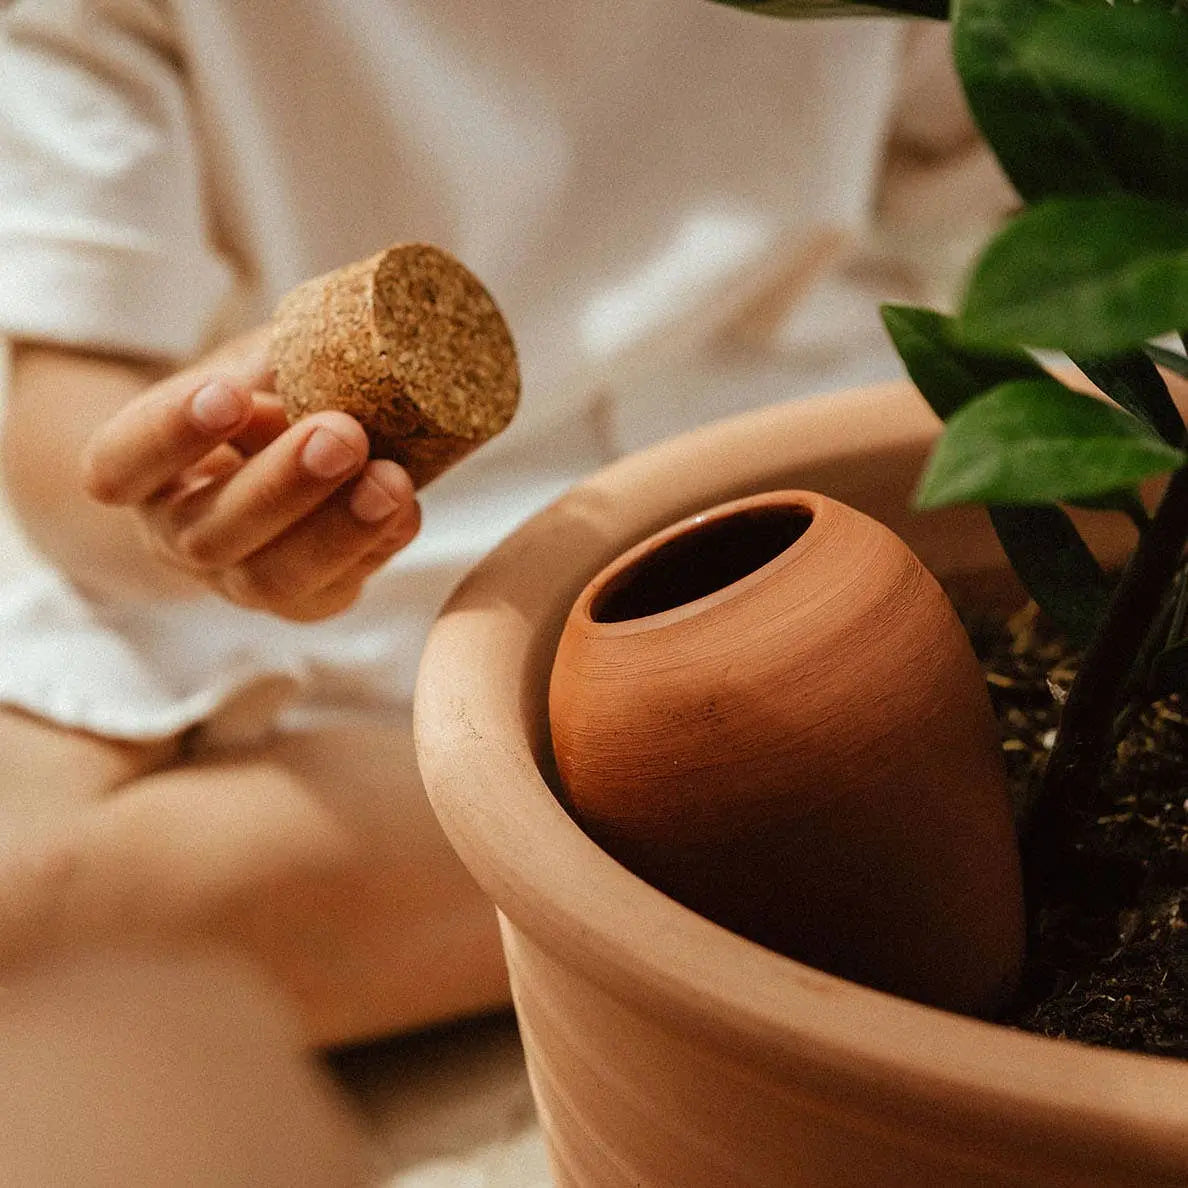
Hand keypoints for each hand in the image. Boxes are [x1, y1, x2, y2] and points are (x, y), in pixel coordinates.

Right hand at [80, 329, 420, 620]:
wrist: (279, 462)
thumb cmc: (257, 400)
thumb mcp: (252, 365)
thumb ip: (278, 362)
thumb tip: (339, 352)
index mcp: (138, 472)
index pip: (122, 464)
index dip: (169, 434)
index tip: (227, 394)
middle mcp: (178, 536)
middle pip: (210, 531)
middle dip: (281, 484)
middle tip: (342, 435)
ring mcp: (236, 580)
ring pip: (272, 578)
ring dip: (337, 530)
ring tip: (391, 482)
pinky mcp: (302, 602)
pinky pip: (333, 591)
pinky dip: (376, 549)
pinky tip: (405, 510)